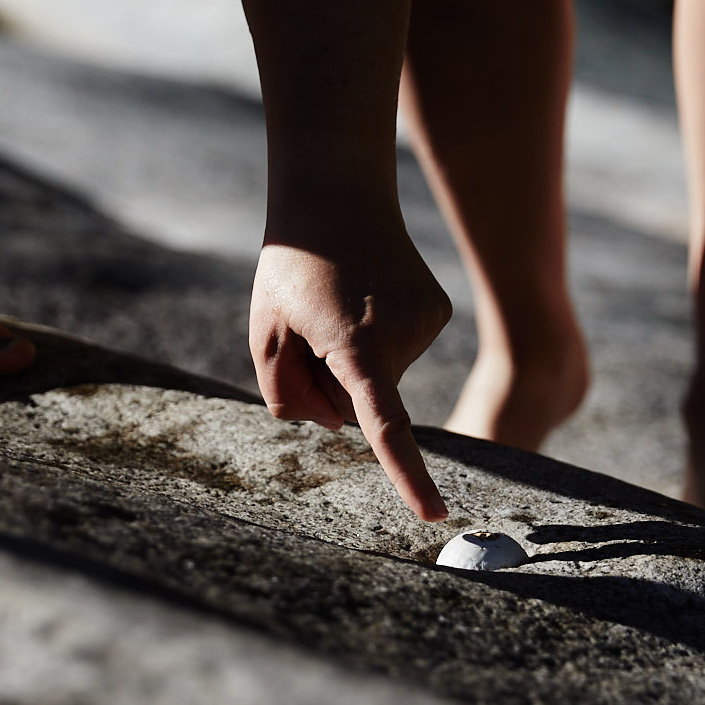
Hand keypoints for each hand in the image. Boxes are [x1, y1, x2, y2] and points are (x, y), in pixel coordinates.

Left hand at [249, 202, 452, 521]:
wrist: (337, 189)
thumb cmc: (294, 264)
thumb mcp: (267, 332)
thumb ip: (288, 394)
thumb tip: (339, 422)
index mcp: (357, 346)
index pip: (385, 427)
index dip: (407, 475)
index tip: (433, 515)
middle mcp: (403, 337)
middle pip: (355, 403)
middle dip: (326, 381)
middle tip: (308, 324)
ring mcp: (426, 323)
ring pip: (378, 378)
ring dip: (350, 355)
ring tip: (338, 300)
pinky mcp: (437, 311)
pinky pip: (395, 353)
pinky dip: (374, 338)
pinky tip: (363, 296)